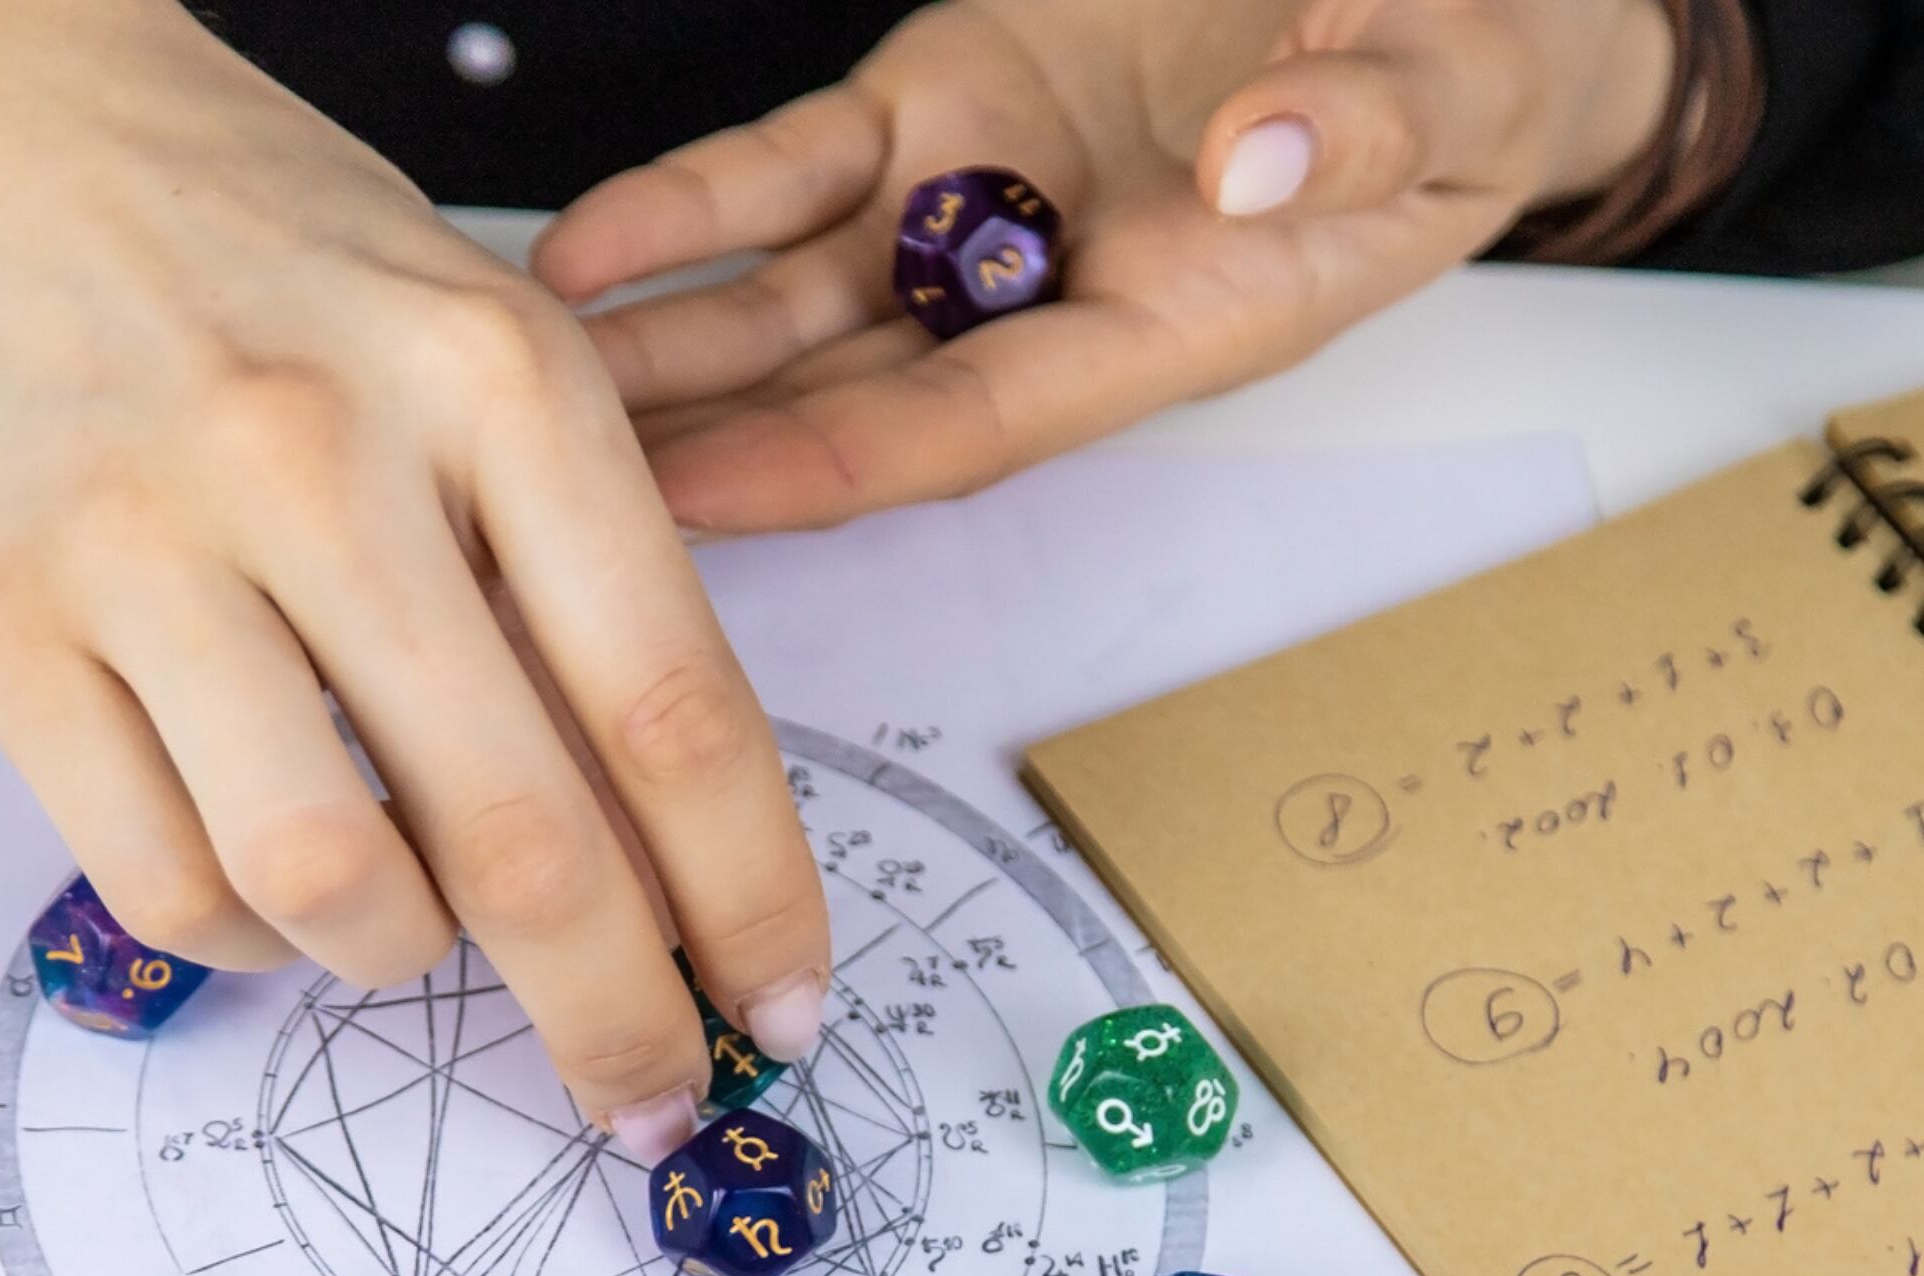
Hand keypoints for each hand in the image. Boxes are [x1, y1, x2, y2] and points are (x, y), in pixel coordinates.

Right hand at [0, 0, 830, 1156]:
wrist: (9, 148)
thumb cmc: (292, 282)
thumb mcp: (488, 362)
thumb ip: (582, 590)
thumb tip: (673, 878)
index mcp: (497, 379)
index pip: (672, 704)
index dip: (750, 898)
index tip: (783, 1016)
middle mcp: (322, 457)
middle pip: (519, 834)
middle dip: (611, 1011)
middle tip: (646, 1091)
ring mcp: (147, 544)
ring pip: (326, 881)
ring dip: (400, 959)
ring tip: (410, 918)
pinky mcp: (8, 627)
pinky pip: (164, 886)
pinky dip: (249, 940)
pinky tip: (274, 886)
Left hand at [532, 0, 1676, 530]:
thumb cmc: (1461, 69)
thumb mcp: (1463, 81)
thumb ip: (1379, 118)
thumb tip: (1264, 158)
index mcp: (1160, 333)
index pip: (965, 426)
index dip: (829, 467)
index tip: (698, 505)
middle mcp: (1038, 296)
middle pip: (837, 398)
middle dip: (693, 446)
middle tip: (540, 496)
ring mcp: (971, 206)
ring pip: (783, 304)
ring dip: (657, 352)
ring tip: (514, 395)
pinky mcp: (931, 110)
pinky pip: (787, 172)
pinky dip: (691, 205)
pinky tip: (586, 247)